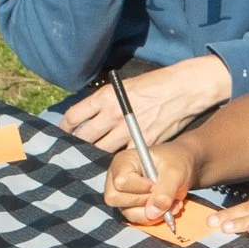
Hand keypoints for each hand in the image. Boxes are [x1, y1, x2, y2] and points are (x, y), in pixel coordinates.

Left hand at [63, 56, 230, 152]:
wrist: (183, 90)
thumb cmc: (155, 84)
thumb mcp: (123, 87)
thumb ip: (106, 102)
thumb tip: (91, 115)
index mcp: (105, 97)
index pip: (74, 117)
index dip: (65, 128)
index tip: (65, 133)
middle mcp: (112, 114)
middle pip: (85, 138)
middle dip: (77, 145)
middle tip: (74, 150)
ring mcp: (128, 130)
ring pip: (101, 150)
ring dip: (96, 155)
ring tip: (92, 159)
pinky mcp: (143, 142)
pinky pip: (124, 156)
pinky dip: (119, 161)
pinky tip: (117, 163)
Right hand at [105, 126, 208, 225]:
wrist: (183, 166)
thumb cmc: (176, 161)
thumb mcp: (175, 172)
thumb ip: (165, 191)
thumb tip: (152, 213)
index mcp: (123, 162)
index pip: (121, 182)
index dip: (141, 188)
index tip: (156, 183)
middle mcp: (116, 178)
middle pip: (115, 199)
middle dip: (144, 201)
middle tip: (161, 194)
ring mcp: (122, 194)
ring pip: (128, 213)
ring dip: (153, 212)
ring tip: (170, 202)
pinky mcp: (130, 207)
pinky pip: (138, 219)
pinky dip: (156, 217)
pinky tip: (168, 207)